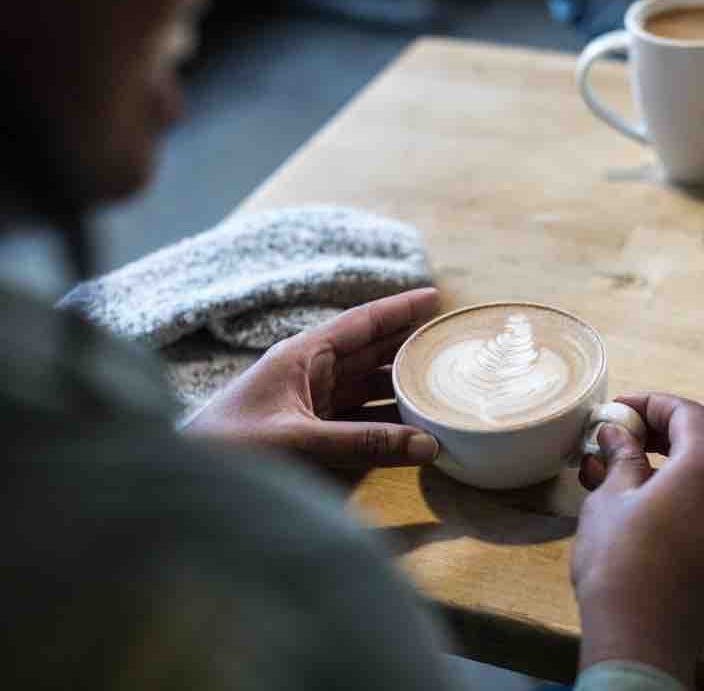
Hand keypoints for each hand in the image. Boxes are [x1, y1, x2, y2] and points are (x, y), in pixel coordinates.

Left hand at [185, 288, 440, 470]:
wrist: (182, 478)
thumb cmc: (229, 448)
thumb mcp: (299, 442)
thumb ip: (364, 443)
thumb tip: (427, 444)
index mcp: (302, 356)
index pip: (361, 324)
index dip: (399, 310)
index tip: (435, 297)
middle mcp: (308, 372)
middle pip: (369, 350)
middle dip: (408, 343)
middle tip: (450, 339)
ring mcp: (308, 400)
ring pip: (365, 383)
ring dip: (399, 382)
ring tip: (440, 380)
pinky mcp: (307, 428)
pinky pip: (357, 414)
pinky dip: (385, 415)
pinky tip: (410, 421)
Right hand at [572, 393, 703, 687]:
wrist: (642, 642)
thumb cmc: (620, 563)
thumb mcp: (610, 499)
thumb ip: (621, 458)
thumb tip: (617, 434)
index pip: (688, 413)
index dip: (652, 403)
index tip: (620, 409)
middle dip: (668, 428)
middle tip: (629, 433)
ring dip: (676, 460)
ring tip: (627, 469)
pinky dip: (686, 490)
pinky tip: (646, 503)